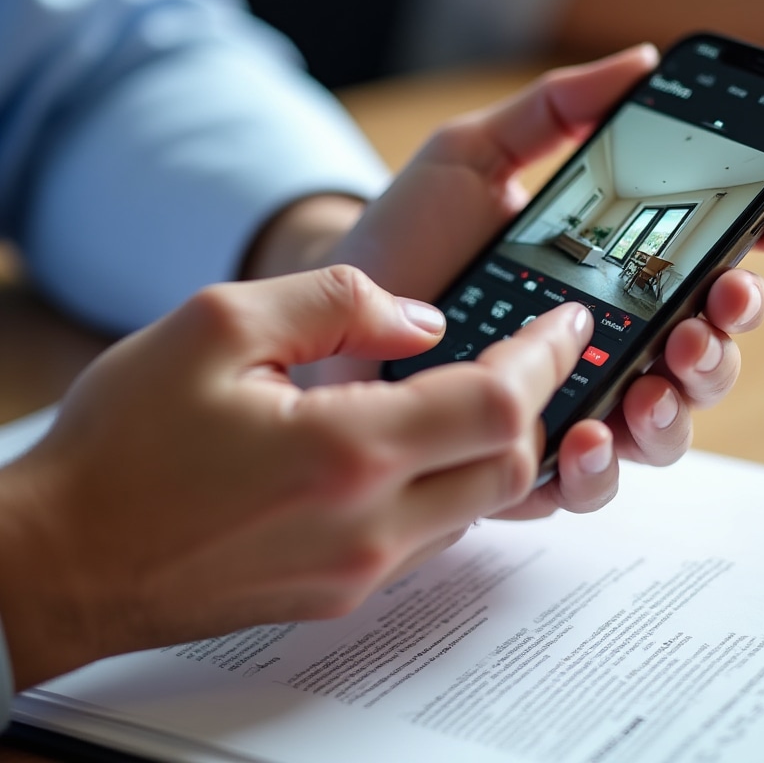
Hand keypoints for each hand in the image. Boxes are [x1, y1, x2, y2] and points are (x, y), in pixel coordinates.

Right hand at [0, 267, 591, 688]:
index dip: (546, 358)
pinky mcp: (339, 593)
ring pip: (478, 505)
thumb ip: (337, 304)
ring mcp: (358, 571)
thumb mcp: (217, 326)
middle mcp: (368, 526)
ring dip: (494, 443)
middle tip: (527, 349)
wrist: (60, 559)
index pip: (497, 406)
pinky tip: (418, 442)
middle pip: (510, 465)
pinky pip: (432, 534)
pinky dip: (451, 481)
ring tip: (476, 386)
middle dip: (535, 401)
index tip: (569, 323)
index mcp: (345, 450)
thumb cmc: (124, 443)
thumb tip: (425, 320)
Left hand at [326, 46, 763, 518]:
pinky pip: (588, 482)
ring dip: (684, 402)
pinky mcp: (525, 461)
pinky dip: (602, 467)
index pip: (706, 260)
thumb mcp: (478, 155)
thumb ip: (556, 110)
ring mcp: (571, 403)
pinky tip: (587, 435)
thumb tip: (640, 59)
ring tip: (660, 376)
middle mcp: (607, 342)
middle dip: (730, 330)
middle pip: (706, 348)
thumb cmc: (408, 234)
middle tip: (717, 303)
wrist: (331, 313)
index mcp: (610, 272)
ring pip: (666, 422)